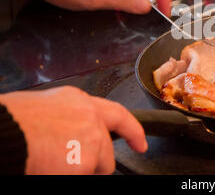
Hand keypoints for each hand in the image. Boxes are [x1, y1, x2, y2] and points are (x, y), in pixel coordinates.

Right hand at [0, 86, 147, 174]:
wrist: (5, 133)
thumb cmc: (13, 122)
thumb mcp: (43, 107)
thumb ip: (67, 116)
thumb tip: (69, 130)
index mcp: (78, 100)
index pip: (116, 113)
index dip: (132, 130)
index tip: (140, 142)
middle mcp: (91, 117)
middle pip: (109, 145)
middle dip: (102, 159)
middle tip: (94, 165)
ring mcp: (93, 138)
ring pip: (101, 164)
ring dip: (84, 168)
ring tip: (55, 163)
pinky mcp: (89, 160)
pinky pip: (88, 174)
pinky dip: (74, 174)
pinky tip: (53, 168)